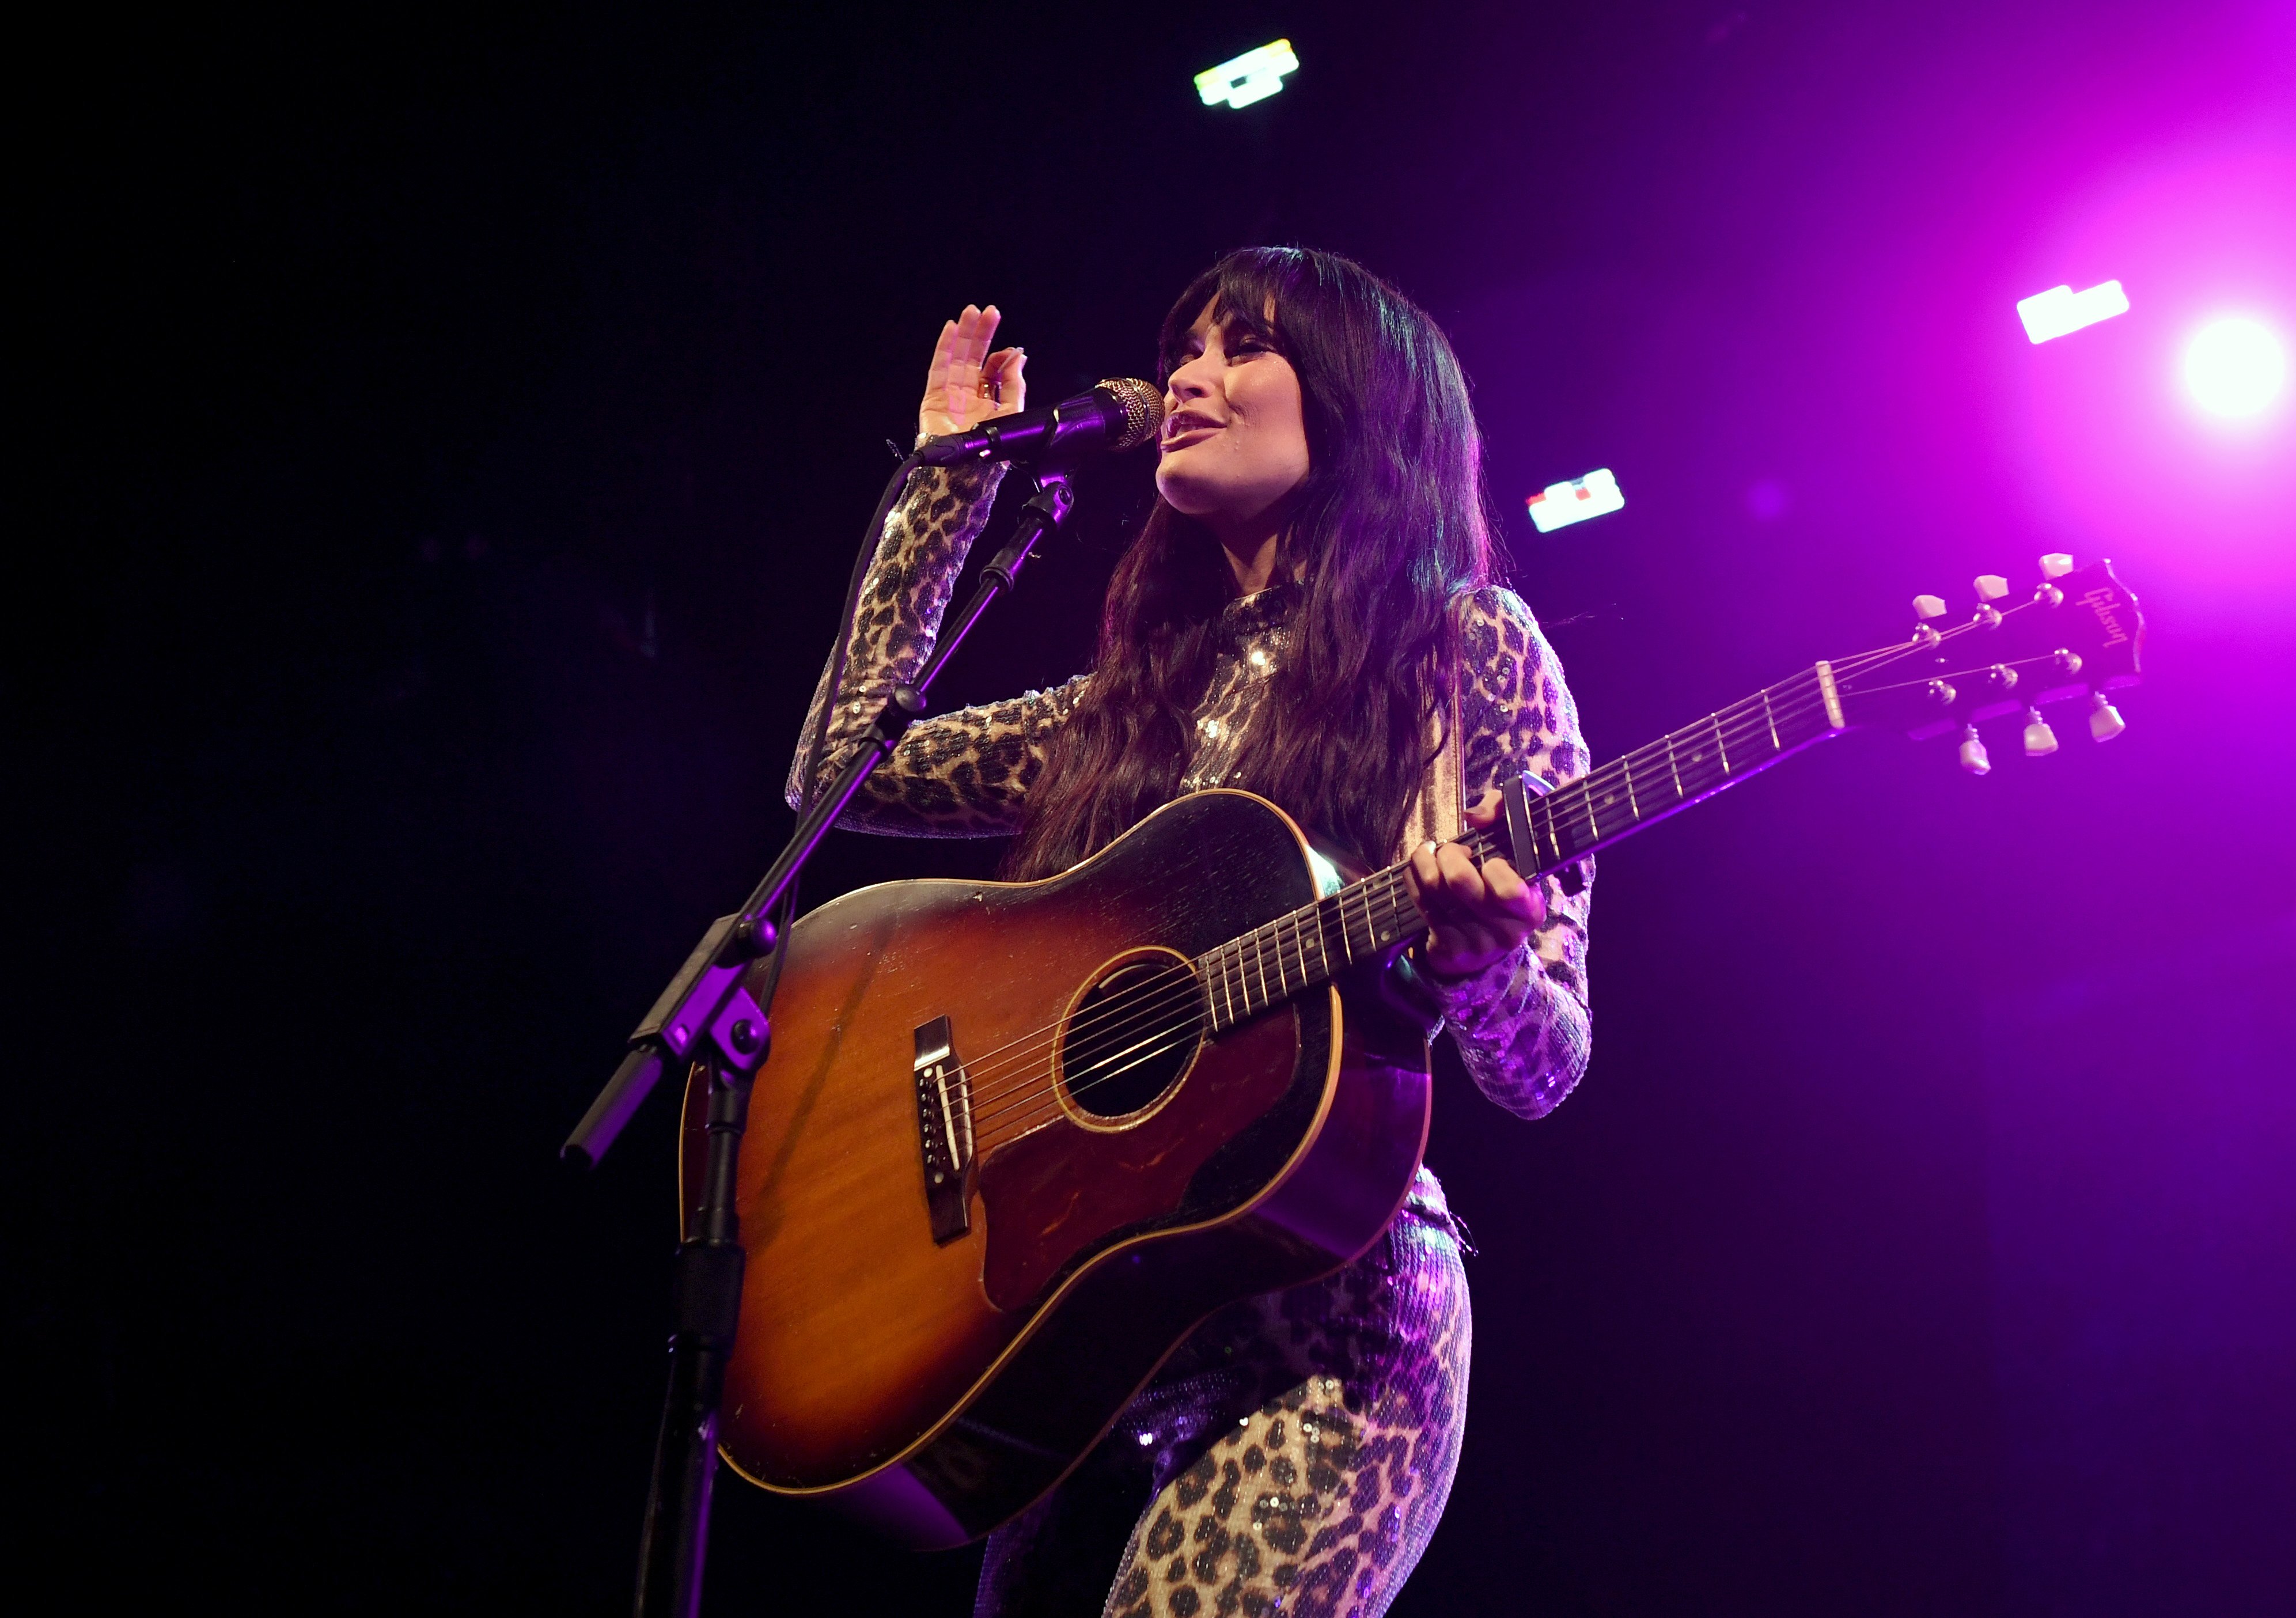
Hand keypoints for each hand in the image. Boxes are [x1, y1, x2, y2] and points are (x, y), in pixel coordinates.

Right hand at [919, 304, 1027, 441]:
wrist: (966, 470)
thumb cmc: (989, 450)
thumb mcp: (1012, 414)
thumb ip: (1016, 385)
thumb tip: (1018, 357)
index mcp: (988, 404)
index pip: (993, 372)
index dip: (1001, 358)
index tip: (1010, 349)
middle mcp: (968, 398)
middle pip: (975, 359)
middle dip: (982, 335)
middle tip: (989, 312)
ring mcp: (950, 396)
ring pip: (957, 359)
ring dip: (965, 335)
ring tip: (972, 312)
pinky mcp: (934, 397)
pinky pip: (939, 367)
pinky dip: (945, 347)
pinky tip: (952, 328)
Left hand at [1404, 789, 1547, 980]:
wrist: (1490, 936)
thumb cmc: (1502, 879)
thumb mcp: (1514, 842)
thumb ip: (1503, 813)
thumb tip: (1476, 816)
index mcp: (1530, 908)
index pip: (1509, 890)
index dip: (1493, 868)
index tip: (1490, 859)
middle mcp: (1506, 932)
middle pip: (1460, 883)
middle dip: (1448, 854)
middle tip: (1450, 849)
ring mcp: (1477, 945)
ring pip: (1434, 892)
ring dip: (1423, 862)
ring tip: (1427, 853)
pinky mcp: (1450, 952)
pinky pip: (1422, 907)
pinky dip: (1413, 881)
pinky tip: (1418, 870)